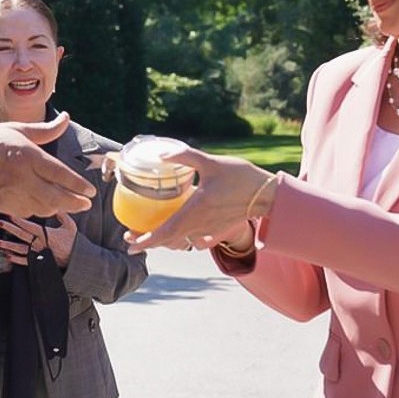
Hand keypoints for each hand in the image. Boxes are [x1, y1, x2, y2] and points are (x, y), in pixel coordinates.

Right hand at [0, 114, 95, 218]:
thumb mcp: (18, 129)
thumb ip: (46, 130)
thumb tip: (66, 118)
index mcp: (28, 156)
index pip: (61, 175)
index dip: (79, 185)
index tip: (91, 192)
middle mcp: (23, 177)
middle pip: (57, 197)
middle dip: (76, 203)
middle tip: (86, 205)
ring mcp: (12, 193)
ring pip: (44, 208)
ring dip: (58, 207)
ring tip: (67, 203)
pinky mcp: (4, 205)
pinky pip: (28, 212)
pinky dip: (39, 209)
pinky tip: (44, 204)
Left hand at [0, 211, 77, 266]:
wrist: (77, 261)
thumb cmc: (74, 243)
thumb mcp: (70, 226)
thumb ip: (62, 215)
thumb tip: (55, 205)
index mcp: (47, 234)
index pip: (30, 226)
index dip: (20, 220)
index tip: (10, 215)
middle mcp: (40, 244)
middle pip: (22, 235)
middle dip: (10, 228)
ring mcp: (38, 254)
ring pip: (20, 249)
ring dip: (8, 246)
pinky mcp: (39, 262)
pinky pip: (25, 261)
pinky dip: (16, 259)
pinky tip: (7, 256)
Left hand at [125, 145, 272, 252]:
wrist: (268, 194)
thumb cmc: (241, 177)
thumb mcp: (211, 163)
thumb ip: (186, 157)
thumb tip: (162, 154)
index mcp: (195, 210)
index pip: (166, 231)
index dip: (146, 240)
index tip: (130, 244)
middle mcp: (200, 224)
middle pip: (169, 240)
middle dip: (148, 241)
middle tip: (131, 237)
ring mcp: (209, 230)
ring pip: (181, 241)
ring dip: (164, 240)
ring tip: (150, 233)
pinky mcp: (217, 231)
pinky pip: (195, 240)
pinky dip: (183, 238)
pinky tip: (178, 231)